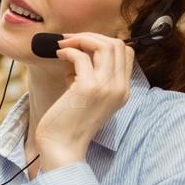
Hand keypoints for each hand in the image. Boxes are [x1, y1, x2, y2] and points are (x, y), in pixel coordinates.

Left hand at [37, 33, 133, 171]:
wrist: (62, 148)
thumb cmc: (68, 124)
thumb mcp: (86, 98)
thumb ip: (88, 77)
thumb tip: (77, 53)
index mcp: (122, 91)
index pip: (126, 53)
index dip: (103, 42)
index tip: (82, 45)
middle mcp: (120, 88)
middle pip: (117, 44)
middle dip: (91, 37)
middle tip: (69, 41)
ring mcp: (107, 88)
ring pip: (104, 45)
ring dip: (80, 40)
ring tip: (63, 46)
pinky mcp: (88, 88)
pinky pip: (81, 57)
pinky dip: (68, 51)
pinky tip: (59, 56)